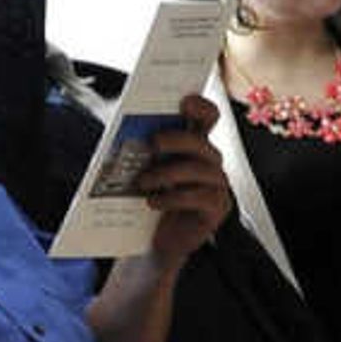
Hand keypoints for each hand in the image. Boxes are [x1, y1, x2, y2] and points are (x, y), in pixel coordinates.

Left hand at [136, 96, 228, 263]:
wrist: (163, 241)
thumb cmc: (156, 201)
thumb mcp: (148, 171)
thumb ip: (145, 153)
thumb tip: (123, 136)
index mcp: (195, 145)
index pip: (208, 117)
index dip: (201, 106)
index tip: (184, 101)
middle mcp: (210, 160)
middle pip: (200, 141)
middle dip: (176, 139)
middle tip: (153, 143)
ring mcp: (217, 183)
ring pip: (199, 169)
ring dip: (167, 173)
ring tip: (142, 182)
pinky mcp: (217, 206)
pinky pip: (199, 196)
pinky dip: (173, 198)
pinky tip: (153, 202)